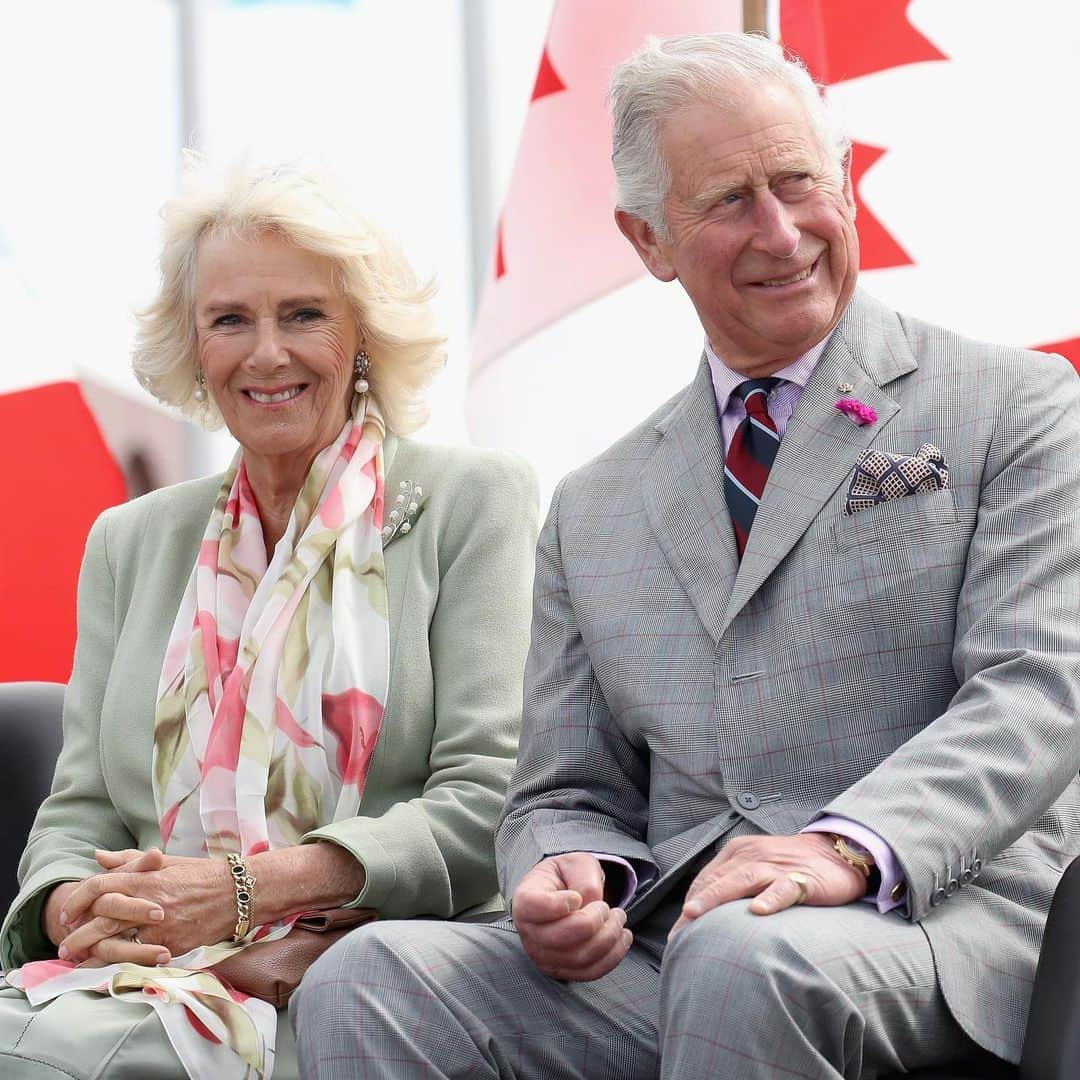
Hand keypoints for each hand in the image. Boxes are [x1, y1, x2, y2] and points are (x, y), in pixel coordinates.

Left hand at [57, 848, 233, 963]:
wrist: (238, 893)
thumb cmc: (202, 875)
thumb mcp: (167, 862)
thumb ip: (130, 861)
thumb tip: (99, 857)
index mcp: (147, 878)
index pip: (101, 885)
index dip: (78, 899)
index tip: (67, 912)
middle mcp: (150, 901)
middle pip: (103, 919)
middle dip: (78, 934)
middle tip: (64, 945)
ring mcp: (161, 925)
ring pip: (116, 943)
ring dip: (92, 954)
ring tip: (78, 962)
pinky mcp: (172, 944)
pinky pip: (138, 958)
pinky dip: (118, 965)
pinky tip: (105, 971)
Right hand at [512, 853, 632, 981]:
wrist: (564, 894)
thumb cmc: (567, 877)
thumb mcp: (576, 864)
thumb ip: (583, 880)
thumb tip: (590, 905)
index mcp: (525, 899)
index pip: (533, 907)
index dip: (557, 905)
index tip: (576, 897)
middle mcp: (528, 932)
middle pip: (560, 938)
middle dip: (594, 922)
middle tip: (607, 907)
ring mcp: (542, 956)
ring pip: (578, 958)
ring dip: (608, 938)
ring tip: (619, 919)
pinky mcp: (560, 971)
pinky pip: (588, 972)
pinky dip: (612, 957)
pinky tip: (622, 938)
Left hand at [669, 833, 867, 936]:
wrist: (837, 852)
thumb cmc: (791, 866)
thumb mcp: (756, 869)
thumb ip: (733, 886)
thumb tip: (706, 916)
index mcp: (737, 852)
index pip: (706, 879)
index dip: (690, 905)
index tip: (677, 932)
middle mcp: (752, 855)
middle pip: (717, 880)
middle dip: (694, 907)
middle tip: (678, 933)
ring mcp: (776, 865)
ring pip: (742, 879)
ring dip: (717, 896)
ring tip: (698, 914)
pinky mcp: (802, 878)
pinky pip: (784, 888)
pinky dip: (770, 898)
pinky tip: (759, 911)